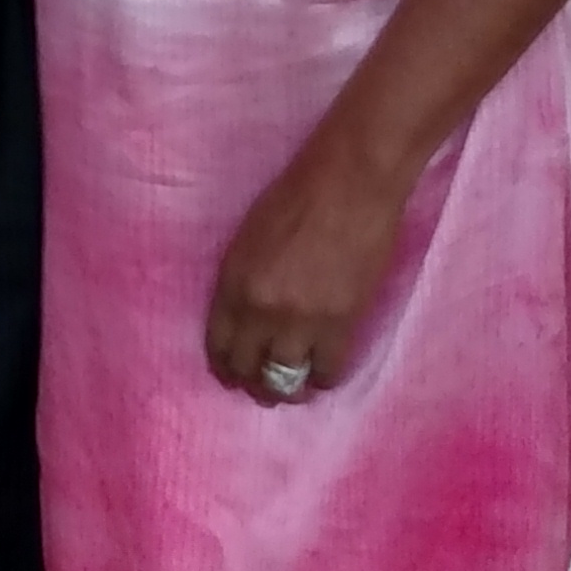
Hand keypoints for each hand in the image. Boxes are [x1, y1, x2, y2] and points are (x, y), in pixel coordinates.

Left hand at [204, 104, 413, 404]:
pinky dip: (324, 378)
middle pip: (248, 369)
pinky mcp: (340, 324)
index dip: (227, 365)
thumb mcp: (250, 238)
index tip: (236, 372)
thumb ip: (244, 281)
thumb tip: (248, 317)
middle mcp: (259, 308)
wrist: (351, 182)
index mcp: (233, 282)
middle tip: (266, 385)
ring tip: (297, 386)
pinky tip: (324, 372)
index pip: (219, 345)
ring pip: (285, 380)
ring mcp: (300, 320)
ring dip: (288, 389)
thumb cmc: (299, 195)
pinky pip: (327, 372)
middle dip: (254, 381)